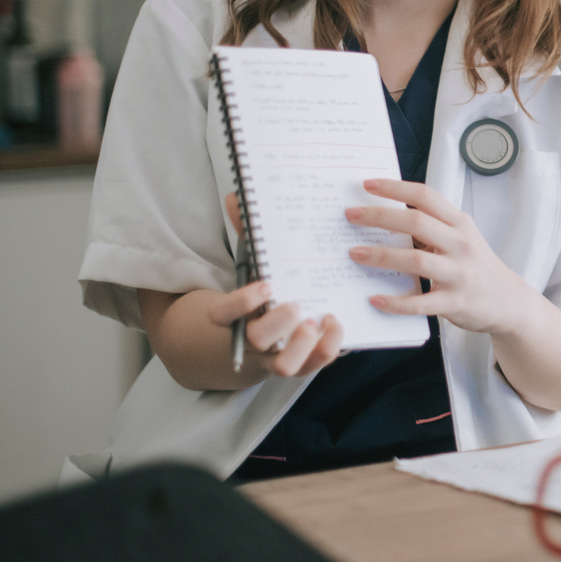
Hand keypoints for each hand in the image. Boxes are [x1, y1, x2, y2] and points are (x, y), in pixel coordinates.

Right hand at [218, 192, 343, 377]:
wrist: (254, 341)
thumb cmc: (257, 295)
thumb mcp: (251, 267)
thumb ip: (247, 235)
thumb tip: (236, 195)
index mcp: (233, 316)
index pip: (224, 315)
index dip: (242, 302)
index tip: (266, 284)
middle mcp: (254, 340)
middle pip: (258, 340)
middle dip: (279, 322)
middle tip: (296, 304)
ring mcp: (277, 356)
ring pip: (285, 366)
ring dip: (304, 343)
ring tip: (317, 318)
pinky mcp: (302, 364)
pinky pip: (316, 366)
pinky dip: (329, 346)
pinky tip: (336, 321)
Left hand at [345, 178, 538, 335]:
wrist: (508, 301)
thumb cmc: (477, 266)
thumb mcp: (461, 238)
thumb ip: (433, 226)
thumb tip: (387, 216)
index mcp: (460, 224)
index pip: (426, 196)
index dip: (395, 188)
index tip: (367, 184)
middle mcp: (460, 245)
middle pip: (416, 222)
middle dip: (379, 216)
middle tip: (350, 215)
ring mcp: (458, 274)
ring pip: (416, 260)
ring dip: (381, 255)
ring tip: (355, 252)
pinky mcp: (455, 302)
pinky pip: (421, 303)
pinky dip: (396, 302)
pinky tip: (375, 299)